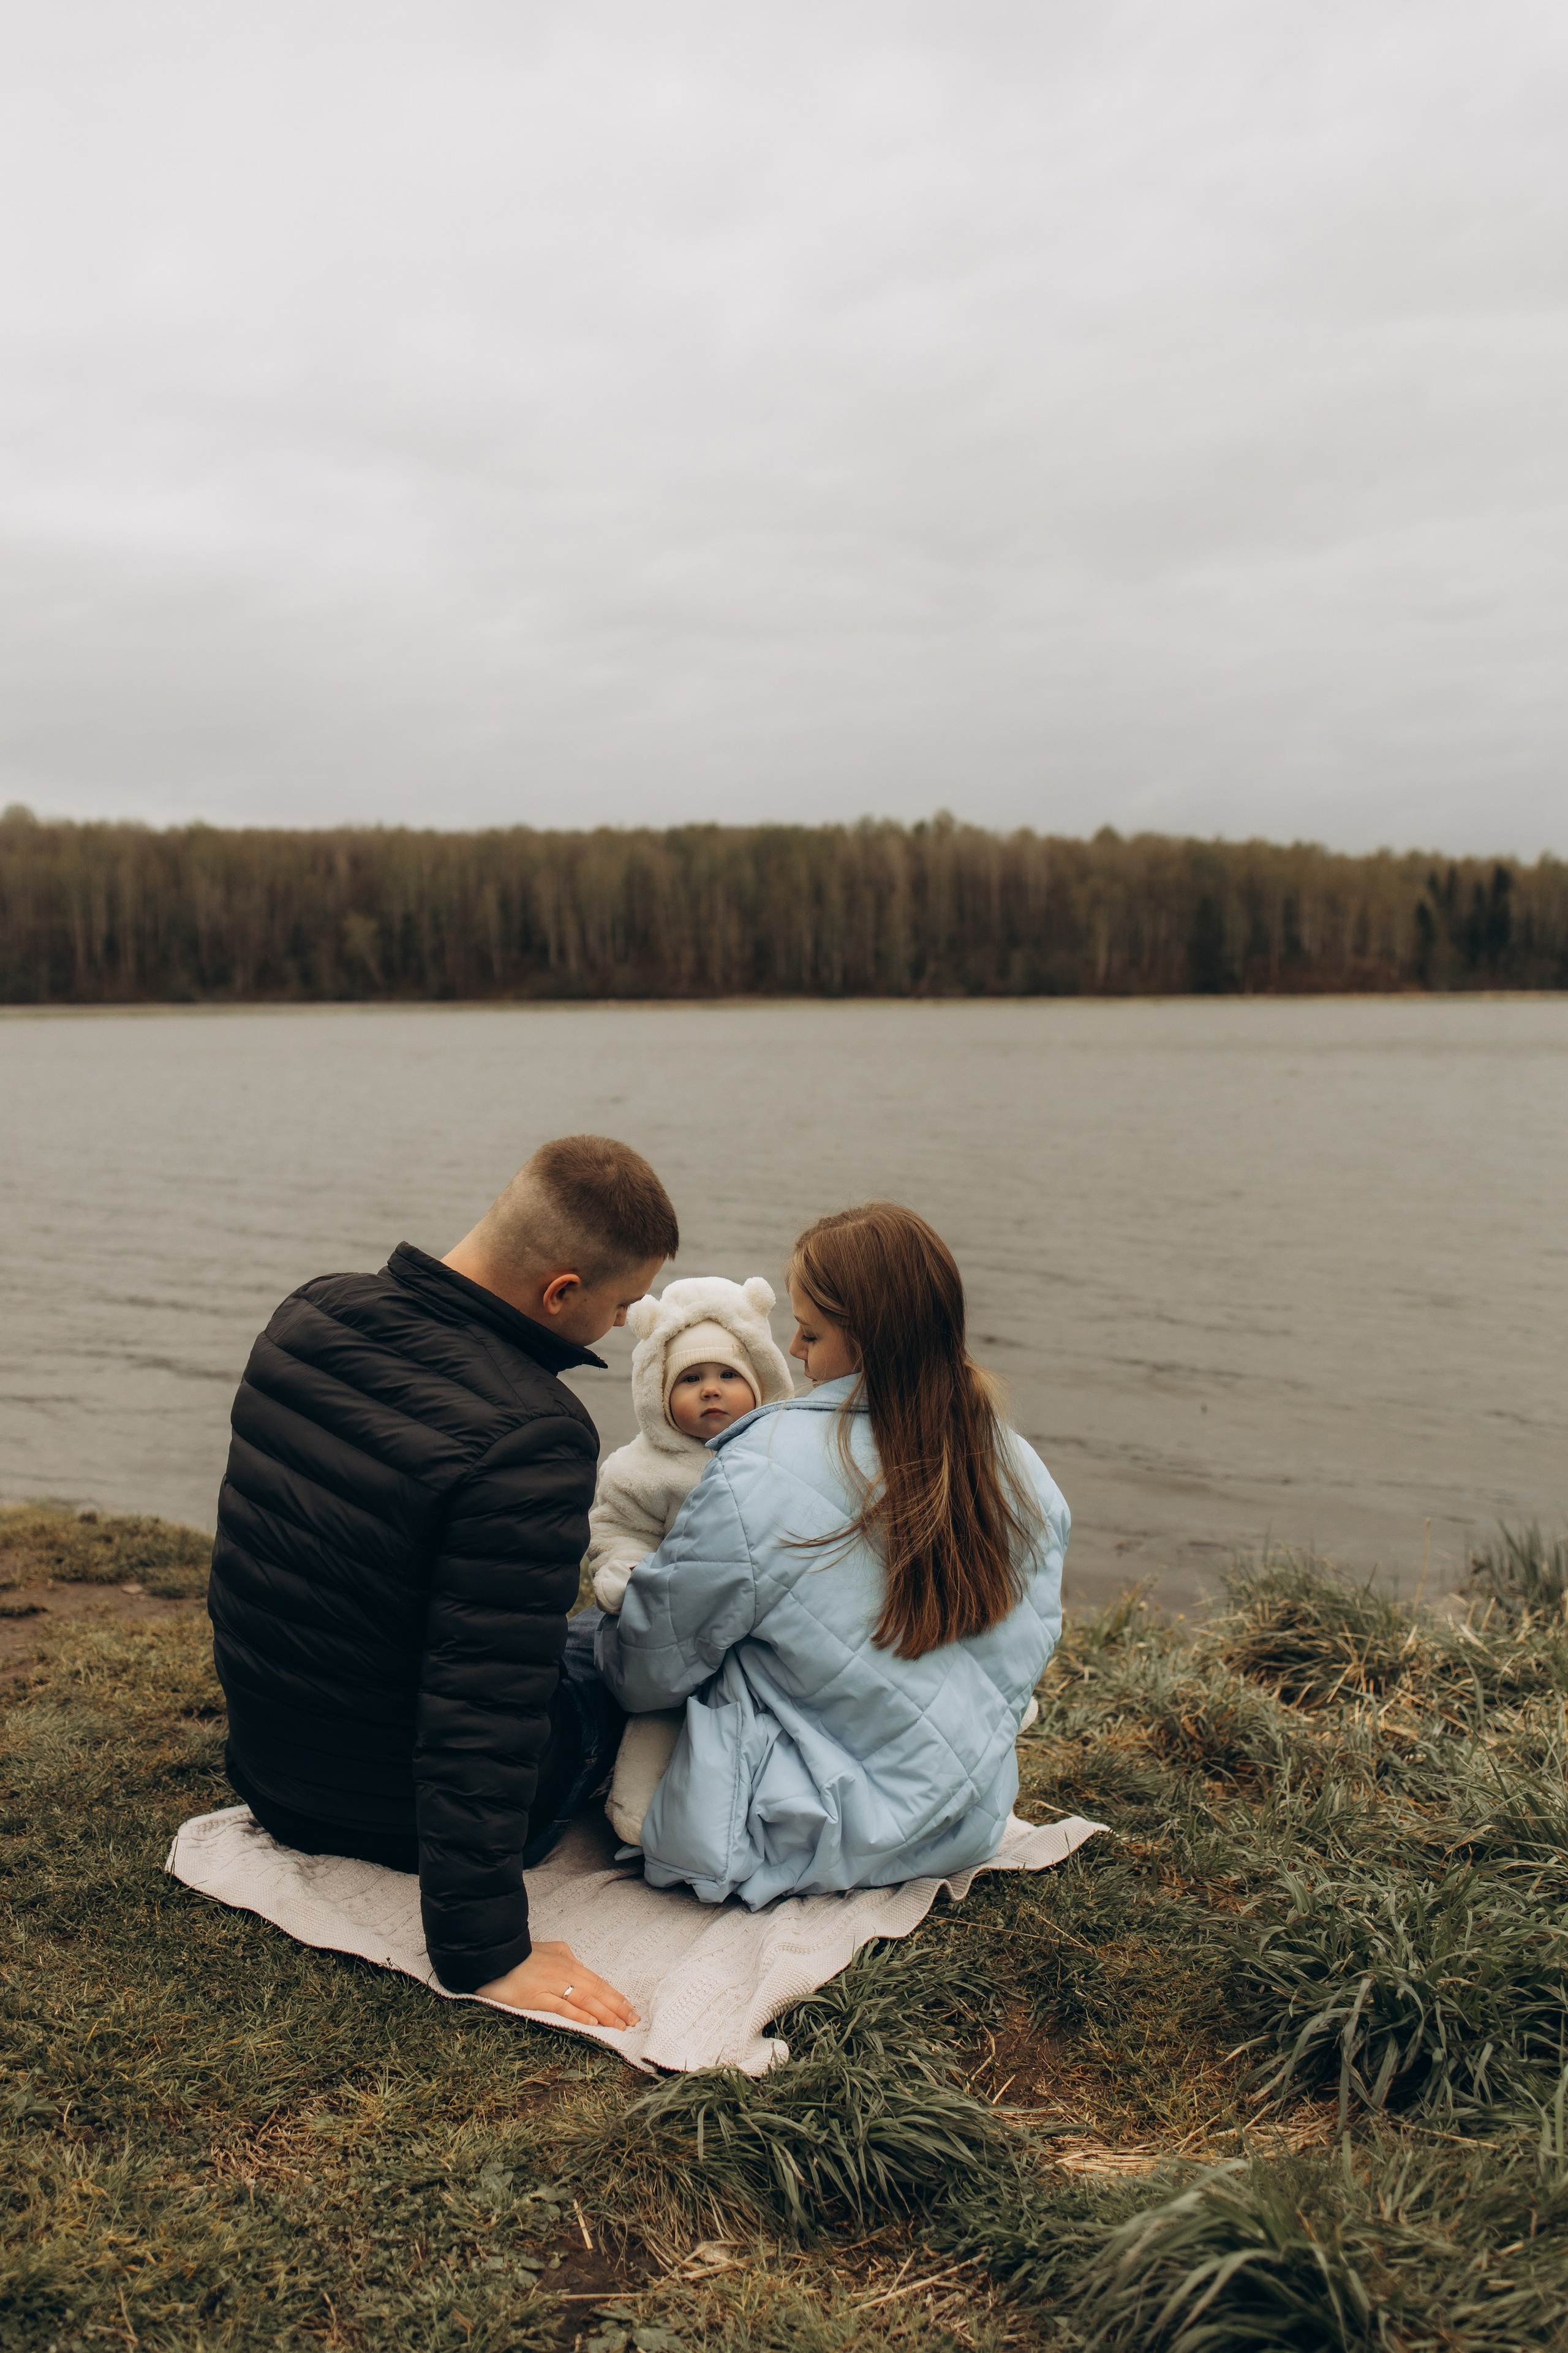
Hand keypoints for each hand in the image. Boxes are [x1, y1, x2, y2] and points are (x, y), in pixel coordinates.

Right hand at [476, 1940, 639, 2029]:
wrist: (494, 1955)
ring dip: (605, 2013)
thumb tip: (578, 1963)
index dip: (615, 1995)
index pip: (598, 1981)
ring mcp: (551, 1984)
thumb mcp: (548, 1949)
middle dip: (617, 2006)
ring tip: (620, 2025)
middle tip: (633, 2020)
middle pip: (597, 1991)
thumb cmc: (520, 1955)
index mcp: (568, 1962)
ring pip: (585, 1999)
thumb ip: (565, 1956)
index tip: (630, 2007)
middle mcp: (564, 1972)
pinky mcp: (537, 1996)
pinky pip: (562, 2005)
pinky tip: (593, 2022)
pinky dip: (579, 2013)